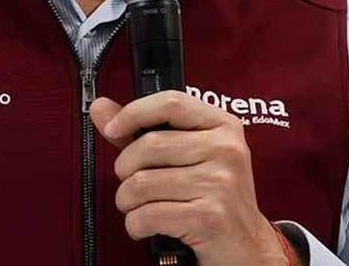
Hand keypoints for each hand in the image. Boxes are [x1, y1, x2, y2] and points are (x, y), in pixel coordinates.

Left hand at [89, 90, 289, 265]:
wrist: (247, 247)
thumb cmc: (212, 197)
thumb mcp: (186, 156)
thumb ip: (141, 130)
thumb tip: (101, 108)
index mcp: (223, 126)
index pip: (170, 102)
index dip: (133, 112)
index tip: (112, 127)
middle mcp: (226, 150)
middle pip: (149, 145)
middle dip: (125, 168)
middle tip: (130, 181)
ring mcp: (221, 184)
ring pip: (142, 182)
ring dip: (127, 200)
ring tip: (137, 205)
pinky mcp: (210, 217)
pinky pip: (148, 214)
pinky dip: (135, 223)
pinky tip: (144, 225)